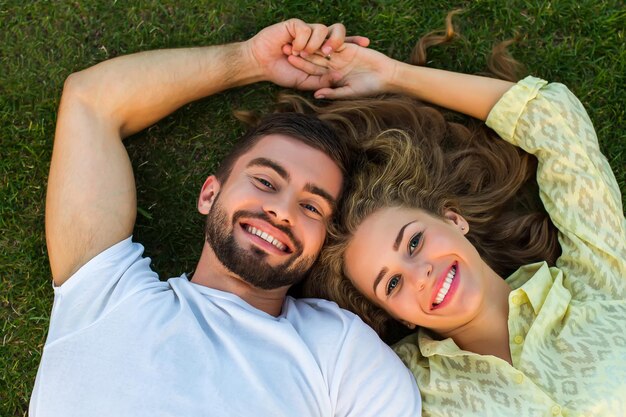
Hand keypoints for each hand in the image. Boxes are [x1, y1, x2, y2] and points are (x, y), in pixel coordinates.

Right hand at [245, 19, 368, 89]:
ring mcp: (306, 31)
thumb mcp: (306, 81)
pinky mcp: (295, 25)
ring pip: (322, 29)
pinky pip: (306, 28)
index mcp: (321, 51)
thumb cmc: (282, 73)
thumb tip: (340, 77)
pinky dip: (302, 40)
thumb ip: (323, 80)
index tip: (366, 44)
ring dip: (314, 44)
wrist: (261, 64)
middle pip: (336, 30)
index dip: (354, 42)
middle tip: (332, 52)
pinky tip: (292, 48)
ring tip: (304, 54)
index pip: (341, 44)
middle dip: (338, 39)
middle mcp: (316, 39)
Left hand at [285, 41, 398, 98]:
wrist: (386, 76)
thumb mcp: (349, 92)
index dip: (301, 64)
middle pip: (314, 57)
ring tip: (299, 39)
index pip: (313, 70)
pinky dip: (327, 39)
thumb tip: (316, 95)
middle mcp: (333, 65)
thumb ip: (333, 92)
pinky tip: (315, 35)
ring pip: (323, 48)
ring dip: (311, 44)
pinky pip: (336, 41)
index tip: (289, 59)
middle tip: (287, 46)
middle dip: (301, 52)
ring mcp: (340, 55)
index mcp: (330, 77)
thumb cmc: (369, 88)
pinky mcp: (349, 47)